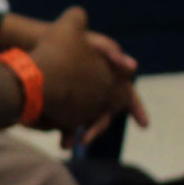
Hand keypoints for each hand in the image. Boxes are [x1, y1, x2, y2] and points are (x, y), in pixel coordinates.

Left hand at [28, 7, 147, 148]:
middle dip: (97, 128)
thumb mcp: (90, 41)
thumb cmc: (69, 40)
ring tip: (68, 144)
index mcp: (109, 77)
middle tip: (87, 139)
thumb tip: (133, 66)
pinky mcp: (62, 105)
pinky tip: (61, 141)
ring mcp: (80, 100)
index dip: (136, 109)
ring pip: (85, 122)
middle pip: (103, 115)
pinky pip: (67, 122)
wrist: (39, 45)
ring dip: (78, 134)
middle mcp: (97, 92)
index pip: (127, 95)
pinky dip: (65, 132)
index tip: (144, 125)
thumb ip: (110, 51)